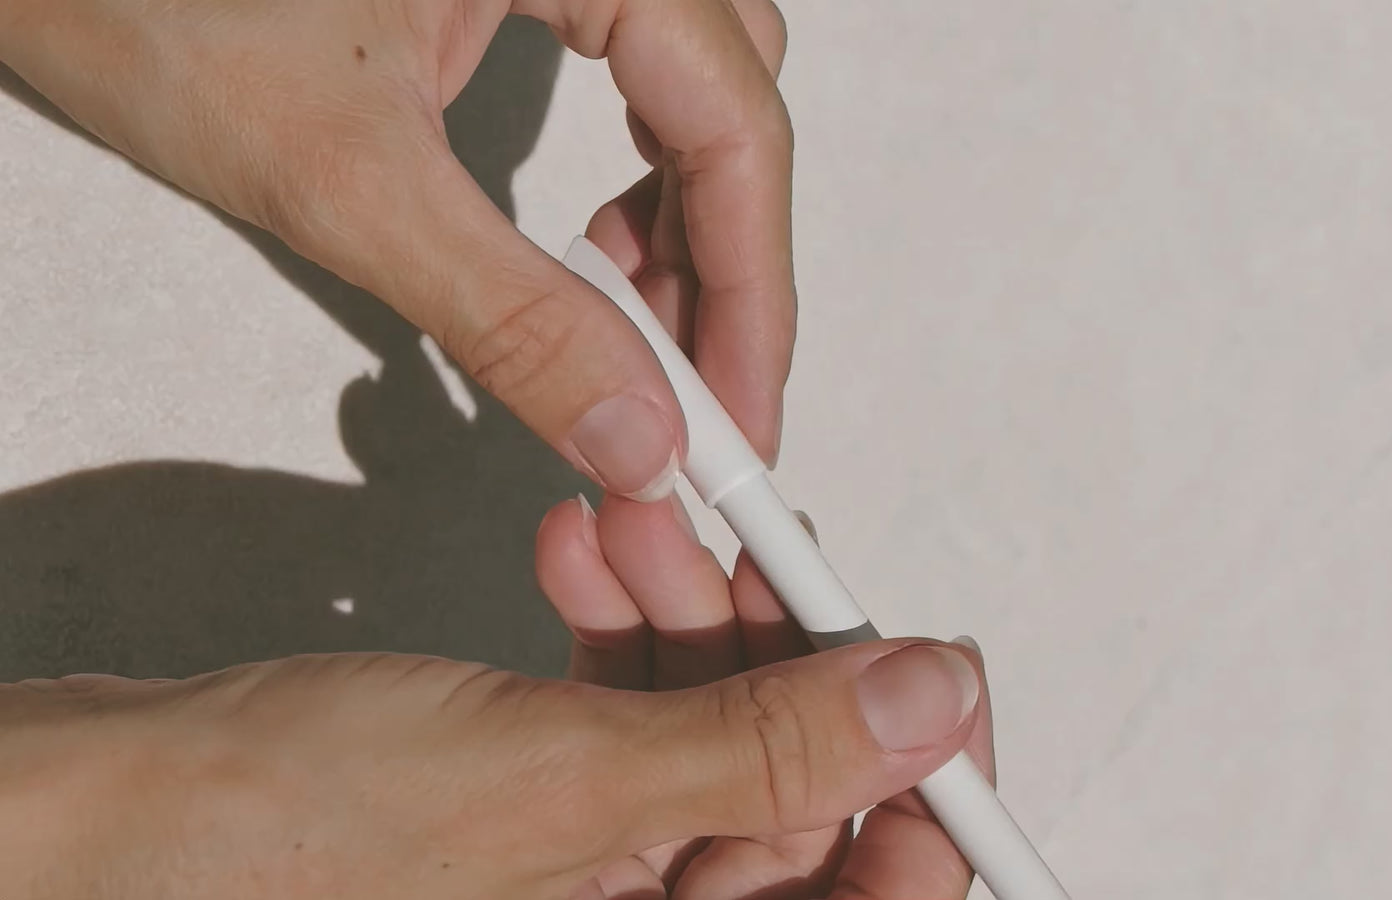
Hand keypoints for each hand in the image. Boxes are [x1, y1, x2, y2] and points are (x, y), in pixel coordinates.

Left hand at [0, 0, 795, 498]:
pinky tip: (598, 253)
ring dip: (682, 230)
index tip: (739, 413)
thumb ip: (508, 315)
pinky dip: (632, 184)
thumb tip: (631, 427)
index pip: (734, 122)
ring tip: (644, 342)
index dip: (753, 289)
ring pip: (692, 94)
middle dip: (722, 269)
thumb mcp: (344, 178)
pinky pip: (629, 77)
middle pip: (731, 107)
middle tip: (697, 401)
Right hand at [0, 572, 983, 899]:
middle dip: (770, 653)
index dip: (923, 790)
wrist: (120, 812)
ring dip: (680, 614)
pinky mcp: (543, 797)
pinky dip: (618, 624)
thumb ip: (765, 750)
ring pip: (708, 726)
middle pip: (795, 790)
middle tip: (744, 555)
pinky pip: (628, 707)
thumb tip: (930, 703)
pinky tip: (583, 556)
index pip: (876, 897)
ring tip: (631, 528)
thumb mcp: (568, 788)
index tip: (929, 676)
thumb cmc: (284, 847)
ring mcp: (597, 867)